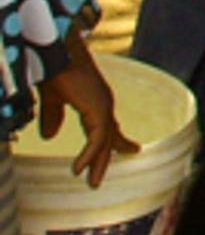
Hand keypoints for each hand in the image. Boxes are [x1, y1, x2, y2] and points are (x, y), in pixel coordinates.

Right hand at [39, 36, 138, 187]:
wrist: (56, 52)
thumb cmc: (55, 68)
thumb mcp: (51, 98)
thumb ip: (52, 116)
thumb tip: (49, 137)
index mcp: (94, 100)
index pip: (105, 126)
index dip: (112, 141)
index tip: (126, 151)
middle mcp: (103, 103)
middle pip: (108, 137)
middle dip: (106, 157)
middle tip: (97, 180)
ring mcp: (103, 105)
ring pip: (104, 141)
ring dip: (97, 162)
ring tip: (90, 182)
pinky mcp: (99, 108)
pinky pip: (97, 139)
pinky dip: (89, 155)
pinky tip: (78, 169)